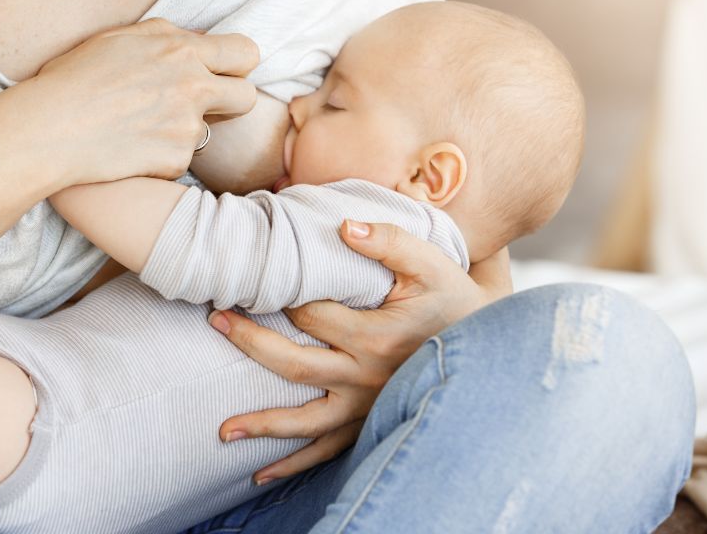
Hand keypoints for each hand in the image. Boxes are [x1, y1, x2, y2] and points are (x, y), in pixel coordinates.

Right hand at [28, 18, 259, 186]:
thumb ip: (166, 36)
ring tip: (139, 128)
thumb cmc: (73, 78)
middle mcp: (193, 86)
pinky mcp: (176, 160)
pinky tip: (130, 149)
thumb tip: (195, 42)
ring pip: (207, 132)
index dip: (238, 65)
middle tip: (205, 107)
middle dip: (233, 102)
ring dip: (183, 131)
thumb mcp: (120, 37)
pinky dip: (160, 157)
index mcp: (182, 50)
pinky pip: (180, 159)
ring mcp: (187, 127)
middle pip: (247, 97)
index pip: (245, 52)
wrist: (49, 128)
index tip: (225, 74)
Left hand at [209, 220, 511, 483]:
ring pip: (305, 421)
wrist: (490, 351)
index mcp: (375, 335)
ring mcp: (366, 407)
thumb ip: (389, 241)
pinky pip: (327, 452)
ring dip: (261, 425)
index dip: (279, 293)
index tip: (253, 278)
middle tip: (216, 321)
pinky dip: (294, 466)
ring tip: (223, 431)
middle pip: (293, 363)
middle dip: (250, 341)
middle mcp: (366, 376)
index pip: (311, 313)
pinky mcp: (369, 425)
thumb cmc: (455, 300)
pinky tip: (262, 477)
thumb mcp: (431, 263)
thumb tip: (343, 228)